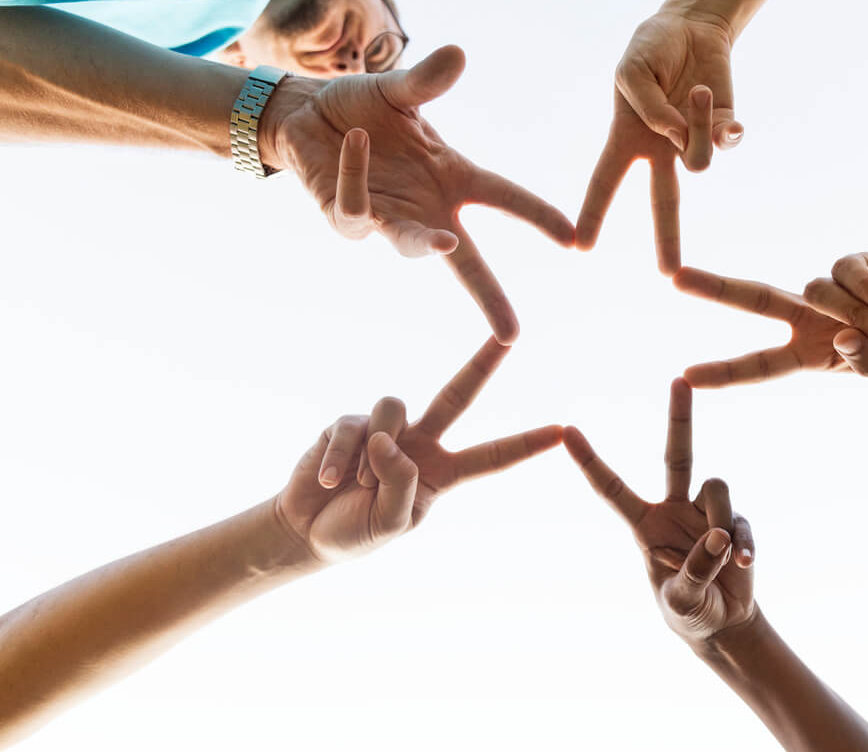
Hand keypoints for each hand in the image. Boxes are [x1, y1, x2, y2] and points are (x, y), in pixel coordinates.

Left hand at [264, 45, 574, 342]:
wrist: (304, 115)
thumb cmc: (361, 108)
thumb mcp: (399, 92)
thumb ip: (427, 82)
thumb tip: (457, 53)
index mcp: (451, 177)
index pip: (505, 198)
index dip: (539, 217)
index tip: (574, 240)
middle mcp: (425, 207)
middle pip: (465, 260)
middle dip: (488, 297)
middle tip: (510, 332)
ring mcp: (388, 218)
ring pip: (411, 243)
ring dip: (425, 245)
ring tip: (444, 243)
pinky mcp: (347, 218)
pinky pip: (357, 210)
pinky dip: (358, 175)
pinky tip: (356, 140)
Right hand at [275, 336, 562, 562]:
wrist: (304, 531)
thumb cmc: (355, 533)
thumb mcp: (390, 523)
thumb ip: (401, 483)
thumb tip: (392, 440)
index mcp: (441, 473)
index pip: (491, 457)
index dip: (525, 444)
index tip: (563, 431)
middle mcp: (419, 444)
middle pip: (457, 394)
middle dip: (483, 363)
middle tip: (512, 335)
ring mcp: (386, 429)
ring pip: (394, 409)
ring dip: (372, 453)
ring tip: (353, 484)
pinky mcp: (351, 423)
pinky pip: (354, 426)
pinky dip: (340, 456)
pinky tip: (328, 479)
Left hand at [563, 379, 755, 644]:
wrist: (723, 624)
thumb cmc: (687, 612)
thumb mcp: (681, 601)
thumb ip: (695, 571)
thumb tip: (720, 536)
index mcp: (643, 524)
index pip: (612, 488)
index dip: (590, 461)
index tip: (567, 430)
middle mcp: (673, 508)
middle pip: (677, 454)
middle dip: (680, 417)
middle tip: (680, 379)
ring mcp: (706, 512)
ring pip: (716, 487)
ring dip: (719, 521)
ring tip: (722, 560)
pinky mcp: (735, 523)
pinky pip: (740, 521)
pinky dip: (743, 543)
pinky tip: (744, 565)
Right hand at [576, 11, 742, 274]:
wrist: (691, 24)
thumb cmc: (651, 48)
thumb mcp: (633, 72)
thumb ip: (649, 108)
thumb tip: (678, 138)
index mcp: (627, 138)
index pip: (606, 182)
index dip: (594, 213)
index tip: (581, 246)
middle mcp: (660, 148)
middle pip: (664, 203)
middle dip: (667, 238)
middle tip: (669, 274)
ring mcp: (693, 140)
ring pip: (699, 161)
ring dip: (698, 126)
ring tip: (695, 91)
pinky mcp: (724, 125)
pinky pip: (726, 140)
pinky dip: (722, 122)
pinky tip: (710, 97)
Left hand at [673, 266, 867, 387]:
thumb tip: (844, 341)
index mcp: (808, 353)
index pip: (759, 365)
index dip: (724, 371)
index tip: (685, 375)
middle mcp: (808, 317)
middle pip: (753, 299)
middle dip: (715, 288)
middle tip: (675, 279)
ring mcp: (827, 289)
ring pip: (817, 292)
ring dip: (855, 313)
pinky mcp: (852, 263)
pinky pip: (846, 274)